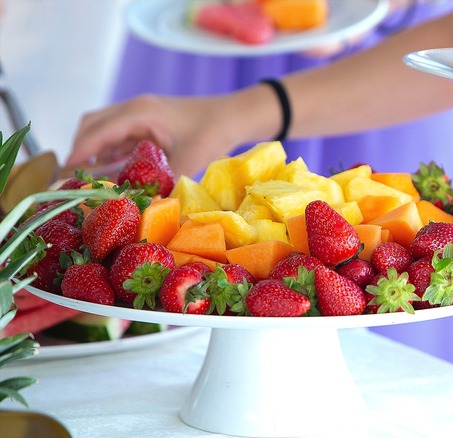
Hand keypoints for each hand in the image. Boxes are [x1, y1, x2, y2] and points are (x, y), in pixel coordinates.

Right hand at [67, 87, 276, 176]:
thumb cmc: (214, 133)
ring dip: (97, 153)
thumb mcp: (188, 162)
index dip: (78, 155)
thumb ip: (163, 184)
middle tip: (76, 180)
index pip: (97, 133)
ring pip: (105, 130)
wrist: (234, 116)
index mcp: (139, 113)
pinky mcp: (149, 122)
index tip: (63, 176)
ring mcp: (141, 113)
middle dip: (81, 152)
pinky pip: (121, 135)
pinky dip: (114, 152)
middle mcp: (135, 108)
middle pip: (92, 126)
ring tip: (92, 182)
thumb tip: (143, 208)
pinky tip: (116, 174)